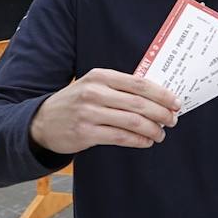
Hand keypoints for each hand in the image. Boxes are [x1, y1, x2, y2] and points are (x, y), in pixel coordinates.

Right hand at [29, 68, 179, 152]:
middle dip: (161, 113)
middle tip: (173, 120)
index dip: (161, 94)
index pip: (139, 84)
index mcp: (100, 76)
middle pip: (139, 103)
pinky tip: (146, 142)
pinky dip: (138, 141)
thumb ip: (119, 87)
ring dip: (152, 129)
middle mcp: (94, 92)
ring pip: (132, 122)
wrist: (42, 122)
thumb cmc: (75, 102)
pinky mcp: (85, 133)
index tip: (176, 102)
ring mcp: (89, 113)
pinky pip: (120, 137)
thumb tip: (156, 96)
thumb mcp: (93, 85)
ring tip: (161, 133)